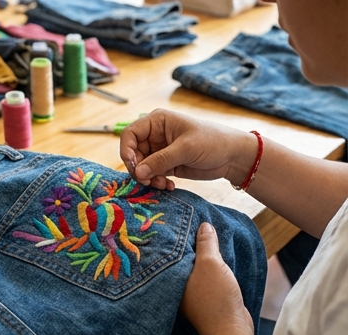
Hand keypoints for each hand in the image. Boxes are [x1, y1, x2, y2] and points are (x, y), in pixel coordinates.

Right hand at [119, 109, 259, 191]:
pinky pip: (151, 175)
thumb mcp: (186, 148)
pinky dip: (155, 182)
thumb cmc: (213, 142)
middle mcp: (155, 135)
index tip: (133, 166)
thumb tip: (138, 172)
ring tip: (162, 184)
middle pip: (133, 153)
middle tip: (148, 181)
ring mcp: (159, 151)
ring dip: (147, 178)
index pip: (130, 134)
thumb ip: (160, 160)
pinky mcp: (165, 165)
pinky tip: (169, 186)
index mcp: (157, 122)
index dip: (126, 150)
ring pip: (140, 167)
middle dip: (139, 169)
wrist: (233, 156)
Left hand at [180, 223, 258, 334]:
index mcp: (170, 276)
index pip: (168, 251)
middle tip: (192, 222)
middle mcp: (175, 285)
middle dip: (186, 243)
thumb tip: (203, 225)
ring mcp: (188, 292)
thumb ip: (206, 244)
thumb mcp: (211, 264)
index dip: (174, 236)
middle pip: (179, 258)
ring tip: (204, 235)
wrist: (230, 329)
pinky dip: (207, 266)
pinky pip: (202, 275)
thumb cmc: (215, 297)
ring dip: (199, 254)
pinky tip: (214, 257)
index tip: (178, 220)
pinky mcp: (202, 297)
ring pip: (192, 267)